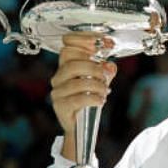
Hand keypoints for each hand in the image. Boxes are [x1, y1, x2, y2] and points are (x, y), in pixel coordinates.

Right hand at [49, 34, 115, 161]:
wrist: (81, 126)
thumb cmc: (87, 101)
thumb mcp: (100, 82)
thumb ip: (105, 71)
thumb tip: (110, 66)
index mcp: (66, 66)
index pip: (68, 45)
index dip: (84, 40)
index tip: (104, 43)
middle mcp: (59, 77)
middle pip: (72, 62)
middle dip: (93, 66)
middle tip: (106, 74)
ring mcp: (57, 92)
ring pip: (76, 81)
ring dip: (96, 85)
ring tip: (105, 91)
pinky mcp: (60, 106)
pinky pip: (78, 99)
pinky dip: (93, 98)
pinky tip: (100, 100)